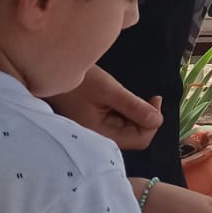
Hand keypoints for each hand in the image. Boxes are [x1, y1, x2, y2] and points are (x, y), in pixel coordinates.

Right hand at [48, 65, 163, 150]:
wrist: (53, 72)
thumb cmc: (78, 81)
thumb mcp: (109, 91)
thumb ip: (134, 107)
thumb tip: (158, 120)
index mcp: (101, 135)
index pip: (140, 139)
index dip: (153, 122)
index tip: (154, 99)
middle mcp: (98, 138)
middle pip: (135, 136)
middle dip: (145, 117)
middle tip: (147, 96)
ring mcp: (96, 132)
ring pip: (128, 129)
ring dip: (135, 113)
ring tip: (125, 96)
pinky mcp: (94, 124)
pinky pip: (118, 122)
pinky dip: (125, 111)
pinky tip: (118, 99)